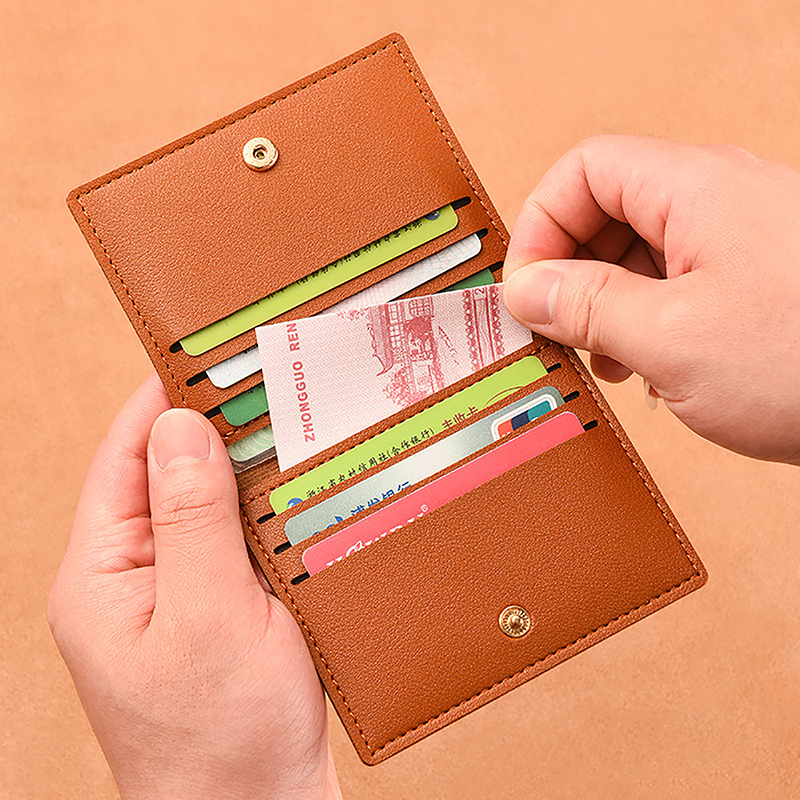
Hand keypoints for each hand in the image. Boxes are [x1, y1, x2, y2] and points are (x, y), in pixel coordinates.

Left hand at [48, 375, 340, 799]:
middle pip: (167, 474)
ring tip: (292, 426)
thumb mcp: (207, 616)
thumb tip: (180, 427)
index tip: (210, 353)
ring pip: (209, 504)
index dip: (164, 400)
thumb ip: (190, 518)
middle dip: (216, 430)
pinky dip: (268, 511)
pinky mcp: (219, 607)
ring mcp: (178, 591)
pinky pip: (238, 539)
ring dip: (248, 471)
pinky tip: (303, 491)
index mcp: (102, 575)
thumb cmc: (222, 737)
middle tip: (269, 382)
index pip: (124, 458)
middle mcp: (133, 576)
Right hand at [503, 135, 799, 464]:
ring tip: (605, 359)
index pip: (585, 170)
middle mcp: (719, 201)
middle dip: (570, 271)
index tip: (526, 288)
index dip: (541, 225)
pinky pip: (676, 283)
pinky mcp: (754, 282)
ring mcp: (741, 241)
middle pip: (608, 210)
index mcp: (696, 189)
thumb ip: (585, 305)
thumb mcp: (670, 337)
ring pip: (640, 251)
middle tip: (559, 331)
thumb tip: (525, 289)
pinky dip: (645, 320)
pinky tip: (648, 368)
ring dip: (605, 304)